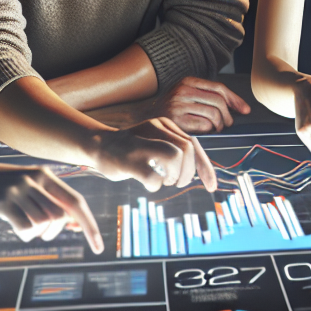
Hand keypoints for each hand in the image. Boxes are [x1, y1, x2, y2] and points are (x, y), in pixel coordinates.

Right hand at [0, 160, 103, 251]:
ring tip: (22, 224)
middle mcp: (35, 179)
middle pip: (60, 217)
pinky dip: (24, 234)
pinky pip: (25, 228)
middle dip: (53, 232)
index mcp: (46, 175)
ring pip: (42, 224)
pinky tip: (14, 225)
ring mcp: (19, 188)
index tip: (99, 247)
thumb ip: (49, 200)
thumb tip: (72, 223)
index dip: (90, 225)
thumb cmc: (1, 185)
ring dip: (35, 233)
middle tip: (41, 232)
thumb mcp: (28, 186)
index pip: (76, 203)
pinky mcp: (2, 201)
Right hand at [91, 118, 217, 192]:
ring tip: (164, 180)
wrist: (99, 145)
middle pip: (187, 150)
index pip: (193, 144)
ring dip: (174, 176)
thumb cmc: (133, 149)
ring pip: (175, 157)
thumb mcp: (157, 142)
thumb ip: (176, 150)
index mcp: (165, 124)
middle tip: (176, 181)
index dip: (205, 167)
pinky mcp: (129, 160)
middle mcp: (155, 128)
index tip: (212, 186)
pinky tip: (148, 182)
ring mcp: (142, 143)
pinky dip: (155, 185)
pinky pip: (154, 177)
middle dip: (188, 172)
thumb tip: (201, 171)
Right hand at [149, 76, 250, 132]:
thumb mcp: (186, 94)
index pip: (219, 88)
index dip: (235, 99)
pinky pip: (204, 125)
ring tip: (216, 129)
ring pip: (213, 114)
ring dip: (220, 125)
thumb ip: (206, 96)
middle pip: (218, 101)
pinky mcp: (177, 120)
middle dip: (228, 115)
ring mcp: (179, 105)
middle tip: (227, 124)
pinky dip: (209, 130)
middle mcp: (183, 90)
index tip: (245, 109)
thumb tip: (237, 106)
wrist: (146, 118)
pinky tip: (205, 132)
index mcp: (188, 81)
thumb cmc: (171, 108)